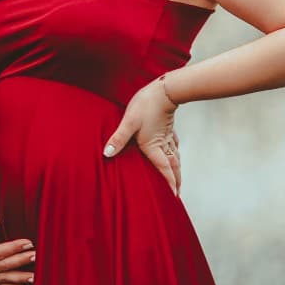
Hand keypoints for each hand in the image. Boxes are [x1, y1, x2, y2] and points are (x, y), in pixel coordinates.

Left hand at [101, 76, 181, 196]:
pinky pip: (174, 146)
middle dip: (175, 181)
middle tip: (177, 194)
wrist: (165, 88)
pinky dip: (175, 153)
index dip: (169, 183)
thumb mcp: (129, 122)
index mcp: (153, 146)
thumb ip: (118, 139)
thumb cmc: (146, 104)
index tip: (173, 196)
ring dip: (177, 170)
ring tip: (177, 180)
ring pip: (175, 158)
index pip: (164, 169)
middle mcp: (163, 144)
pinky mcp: (169, 128)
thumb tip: (106, 154)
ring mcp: (168, 136)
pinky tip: (175, 153)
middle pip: (173, 167)